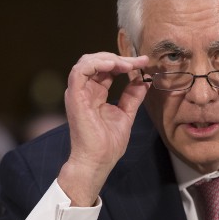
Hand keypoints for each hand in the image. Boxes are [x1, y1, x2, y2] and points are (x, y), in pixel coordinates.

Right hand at [57, 52, 149, 205]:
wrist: (98, 161)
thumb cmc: (108, 144)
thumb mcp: (126, 114)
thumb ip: (132, 97)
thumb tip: (143, 81)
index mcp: (95, 94)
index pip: (107, 69)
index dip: (124, 62)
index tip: (144, 62)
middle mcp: (85, 90)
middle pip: (98, 62)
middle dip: (119, 58)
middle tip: (138, 61)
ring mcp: (78, 92)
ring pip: (86, 62)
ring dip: (108, 58)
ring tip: (126, 64)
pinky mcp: (75, 96)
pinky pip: (80, 71)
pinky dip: (96, 64)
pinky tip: (113, 66)